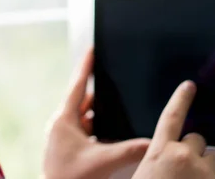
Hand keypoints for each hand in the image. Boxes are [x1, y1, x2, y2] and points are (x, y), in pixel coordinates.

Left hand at [43, 49, 149, 178]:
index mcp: (64, 119)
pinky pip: (85, 130)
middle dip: (100, 92)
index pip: (78, 85)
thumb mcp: (103, 162)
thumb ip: (130, 150)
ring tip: (117, 104)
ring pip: (85, 116)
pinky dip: (97, 127)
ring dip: (100, 112)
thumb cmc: (71, 178)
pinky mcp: (67, 147)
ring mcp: (63, 136)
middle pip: (83, 100)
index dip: (86, 66)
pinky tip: (111, 130)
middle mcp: (61, 124)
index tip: (91, 49)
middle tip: (113, 79)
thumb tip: (154, 143)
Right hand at [132, 81, 214, 178]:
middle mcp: (181, 157)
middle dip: (194, 148)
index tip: (188, 85)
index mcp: (159, 152)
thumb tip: (162, 159)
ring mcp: (200, 171)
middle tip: (184, 166)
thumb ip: (154, 159)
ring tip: (192, 178)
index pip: (171, 116)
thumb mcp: (142, 173)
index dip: (180, 99)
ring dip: (205, 166)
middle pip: (196, 139)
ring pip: (212, 158)